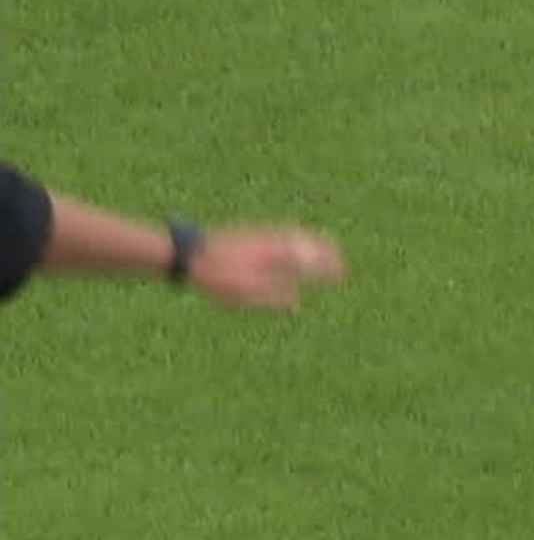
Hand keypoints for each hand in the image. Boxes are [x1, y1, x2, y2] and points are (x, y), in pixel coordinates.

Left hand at [189, 226, 346, 310]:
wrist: (185, 252)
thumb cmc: (216, 276)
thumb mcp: (246, 294)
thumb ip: (274, 298)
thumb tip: (297, 305)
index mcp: (274, 255)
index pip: (309, 259)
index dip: (326, 266)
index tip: (341, 272)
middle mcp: (269, 242)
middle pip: (303, 242)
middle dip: (322, 249)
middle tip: (338, 255)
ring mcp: (257, 236)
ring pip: (290, 235)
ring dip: (308, 241)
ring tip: (319, 245)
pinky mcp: (245, 235)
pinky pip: (277, 234)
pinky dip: (291, 238)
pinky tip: (288, 241)